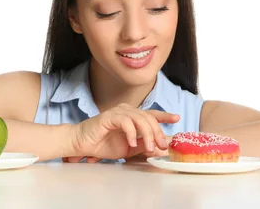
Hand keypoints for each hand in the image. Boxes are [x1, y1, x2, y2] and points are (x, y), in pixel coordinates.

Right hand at [64, 103, 179, 162]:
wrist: (82, 144)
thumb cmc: (103, 144)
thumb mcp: (129, 149)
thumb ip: (143, 146)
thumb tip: (160, 148)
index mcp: (132, 117)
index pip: (151, 114)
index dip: (164, 115)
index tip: (177, 118)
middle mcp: (127, 111)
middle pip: (149, 118)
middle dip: (158, 132)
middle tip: (161, 146)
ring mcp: (119, 112)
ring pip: (140, 119)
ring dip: (147, 134)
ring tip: (148, 148)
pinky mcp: (110, 116)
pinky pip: (126, 122)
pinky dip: (131, 133)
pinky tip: (132, 143)